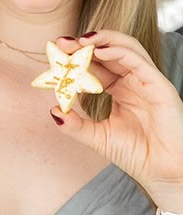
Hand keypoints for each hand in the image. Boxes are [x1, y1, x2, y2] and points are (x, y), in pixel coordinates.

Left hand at [52, 30, 182, 206]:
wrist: (161, 173)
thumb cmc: (136, 155)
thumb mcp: (97, 137)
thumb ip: (75, 125)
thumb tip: (53, 111)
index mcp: (120, 89)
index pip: (97, 64)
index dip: (76, 56)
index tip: (55, 51)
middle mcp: (134, 81)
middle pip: (110, 51)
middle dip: (84, 44)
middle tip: (62, 42)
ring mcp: (148, 82)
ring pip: (127, 48)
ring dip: (103, 40)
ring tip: (79, 42)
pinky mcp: (160, 87)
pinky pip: (139, 62)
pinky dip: (119, 52)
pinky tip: (99, 51)